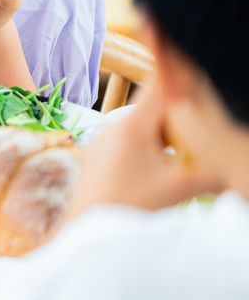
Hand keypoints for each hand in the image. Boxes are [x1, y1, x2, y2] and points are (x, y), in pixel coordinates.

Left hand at [69, 85, 221, 218]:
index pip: (159, 86)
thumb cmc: (131, 208)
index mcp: (132, 126)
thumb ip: (211, 172)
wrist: (90, 234)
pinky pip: (129, 141)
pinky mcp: (99, 156)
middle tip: (197, 135)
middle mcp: (114, 127)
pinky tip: (160, 171)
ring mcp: (104, 141)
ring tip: (181, 157)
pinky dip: (149, 149)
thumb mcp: (179, 188)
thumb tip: (228, 166)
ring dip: (165, 136)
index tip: (198, 93)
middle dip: (178, 117)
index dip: (181, 84)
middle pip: (153, 107)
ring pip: (142, 126)